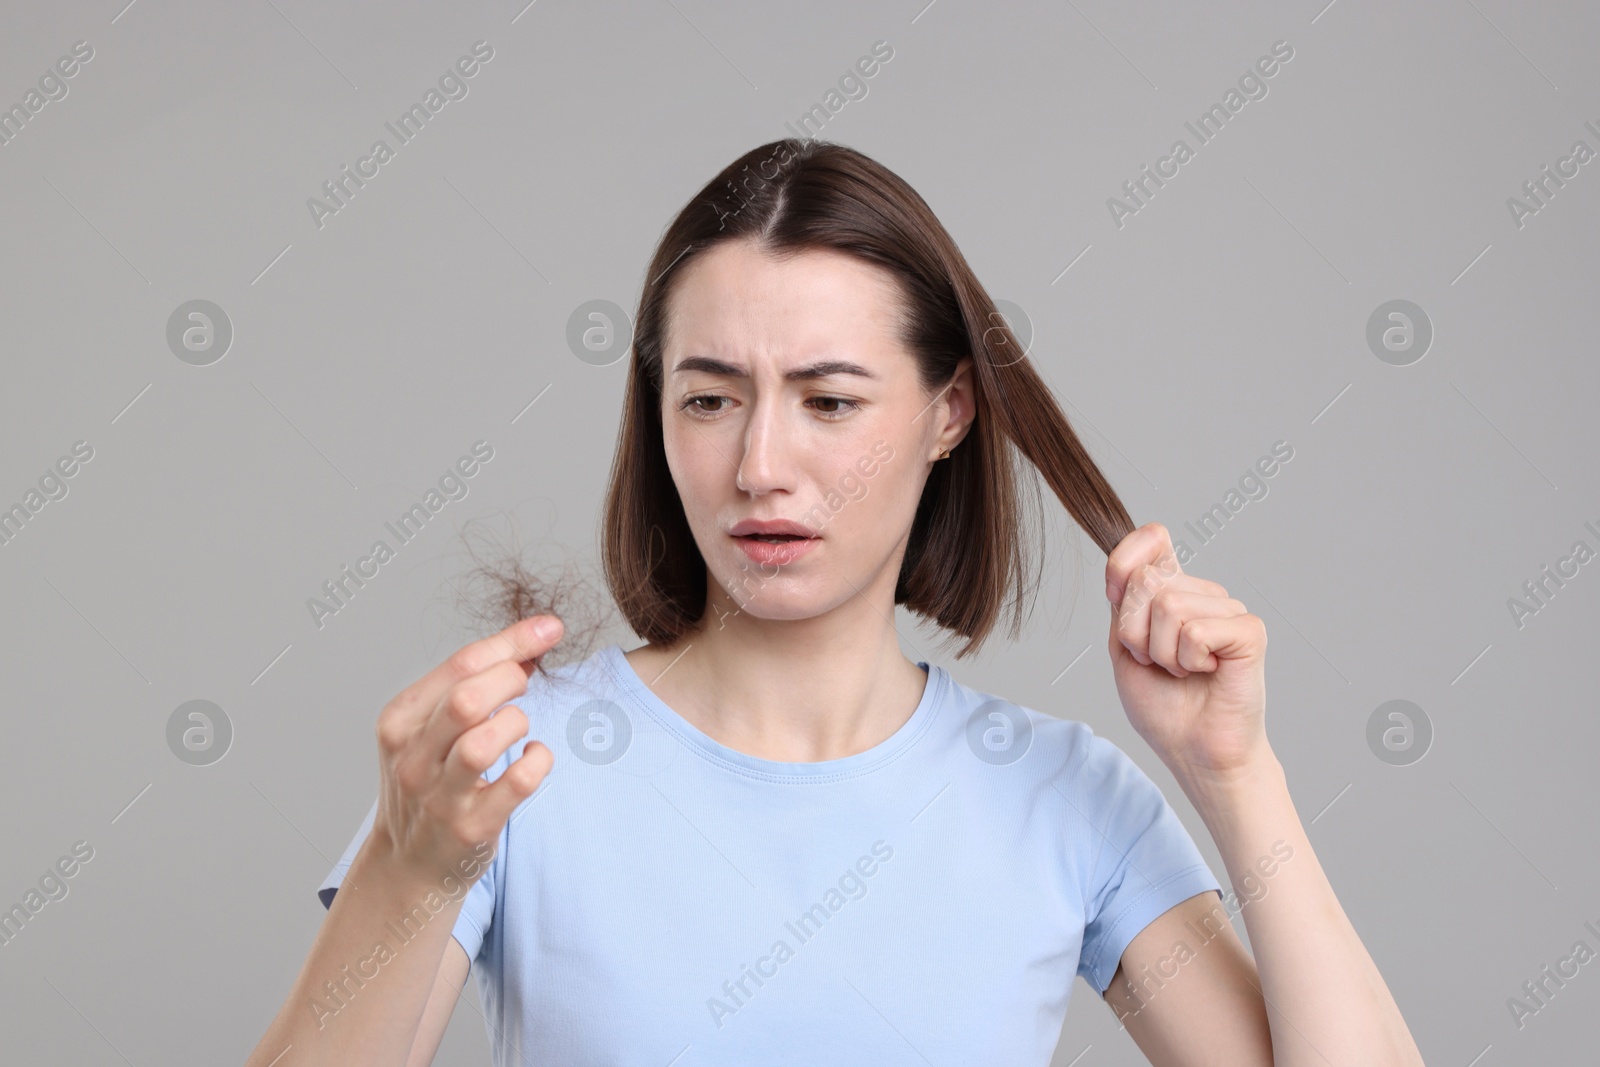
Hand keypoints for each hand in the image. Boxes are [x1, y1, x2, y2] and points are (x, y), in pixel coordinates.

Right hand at [368, 615, 562, 882]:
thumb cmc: (429, 783)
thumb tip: (530, 644)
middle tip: (523, 687)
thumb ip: (472, 686)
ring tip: (517, 731)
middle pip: (468, 699)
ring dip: (517, 724)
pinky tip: (533, 759)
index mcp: (400, 721)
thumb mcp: (431, 730)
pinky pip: (518, 783)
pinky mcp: (471, 828)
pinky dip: (537, 762)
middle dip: (510, 681)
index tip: (550, 628)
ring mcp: (440, 796)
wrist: (408, 865)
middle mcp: (413, 758)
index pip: (460, 664)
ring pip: (486, 742)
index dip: (513, 641)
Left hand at [1105, 523, 1269, 783]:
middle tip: (1157, 663)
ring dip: (1162, 653)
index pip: (1149, 541)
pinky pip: (1196, 629)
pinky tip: (1206, 673)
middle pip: (1147, 580)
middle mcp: (1202, 593)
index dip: (1125, 557)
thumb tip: (1137, 557)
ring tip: (1182, 672)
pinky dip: (1188, 660)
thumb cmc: (1163, 705)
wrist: (1193, 750)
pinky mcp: (1249, 631)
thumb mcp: (1124, 646)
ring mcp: (1228, 610)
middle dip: (1136, 633)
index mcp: (1172, 591)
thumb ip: (1124, 600)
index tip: (1115, 592)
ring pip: (1169, 605)